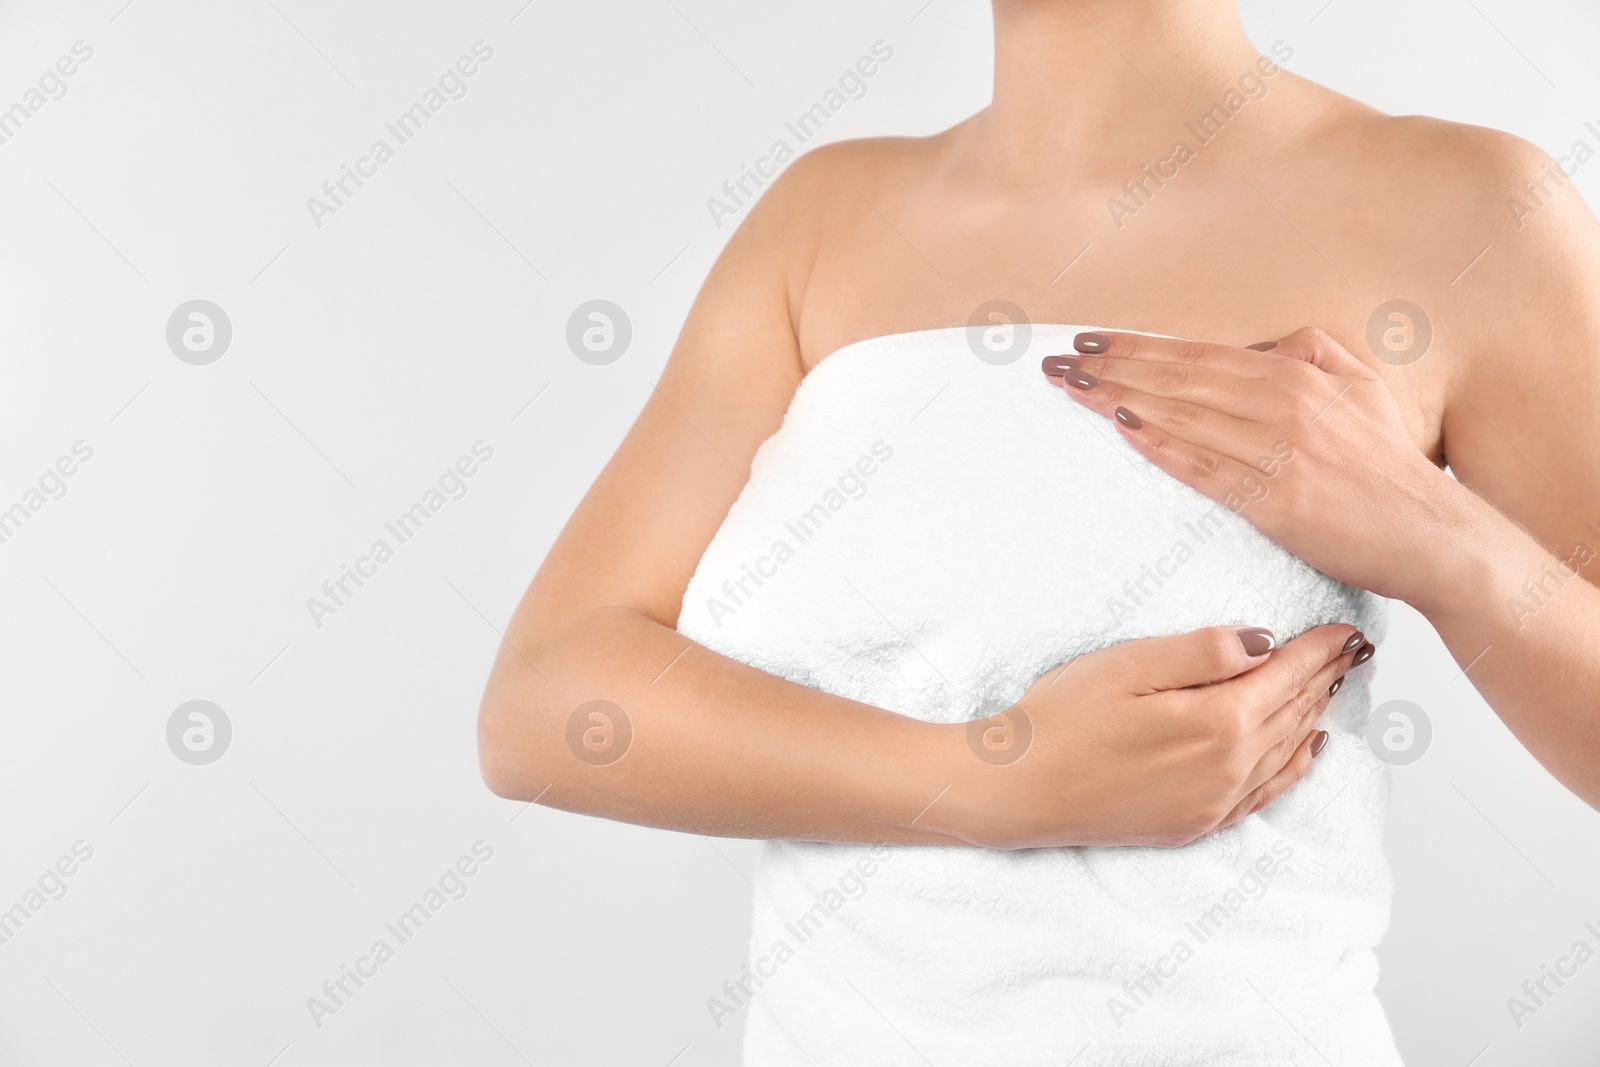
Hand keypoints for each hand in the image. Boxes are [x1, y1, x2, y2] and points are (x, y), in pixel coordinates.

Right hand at [938, 622, 1369, 848]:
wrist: (1018, 789)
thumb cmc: (1062, 718)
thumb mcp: (1129, 665)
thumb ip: (1202, 651)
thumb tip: (1264, 642)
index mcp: (1218, 721)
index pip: (1287, 675)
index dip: (1319, 649)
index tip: (1344, 628)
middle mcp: (1229, 768)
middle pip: (1295, 713)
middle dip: (1325, 678)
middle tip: (1353, 650)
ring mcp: (1214, 802)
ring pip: (1288, 752)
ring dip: (1315, 715)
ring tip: (1334, 686)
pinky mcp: (1195, 822)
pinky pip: (1266, 793)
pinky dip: (1295, 767)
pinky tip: (1307, 750)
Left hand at [1041, 328, 1450, 603]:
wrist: (1429, 532)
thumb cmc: (1388, 464)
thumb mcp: (1359, 386)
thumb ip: (1308, 352)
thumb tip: (1256, 345)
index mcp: (1295, 374)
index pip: (1198, 354)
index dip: (1138, 345)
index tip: (1089, 340)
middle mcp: (1282, 403)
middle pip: (1177, 379)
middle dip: (1110, 367)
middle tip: (1057, 362)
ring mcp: (1278, 450)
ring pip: (1182, 416)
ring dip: (1118, 400)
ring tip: (1071, 389)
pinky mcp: (1275, 498)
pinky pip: (1204, 467)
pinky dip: (1161, 446)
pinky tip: (1122, 430)